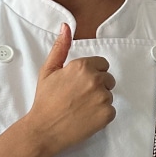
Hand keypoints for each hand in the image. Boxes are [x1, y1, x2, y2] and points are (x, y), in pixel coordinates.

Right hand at [25, 24, 115, 156]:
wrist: (44, 130)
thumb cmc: (45, 100)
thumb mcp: (48, 70)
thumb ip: (60, 48)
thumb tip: (66, 26)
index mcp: (83, 66)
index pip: (102, 64)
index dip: (92, 73)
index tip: (80, 83)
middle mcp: (95, 80)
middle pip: (108, 78)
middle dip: (97, 86)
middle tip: (79, 97)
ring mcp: (103, 97)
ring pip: (109, 94)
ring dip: (99, 100)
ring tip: (81, 107)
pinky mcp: (107, 114)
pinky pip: (111, 110)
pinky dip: (101, 114)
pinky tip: (86, 117)